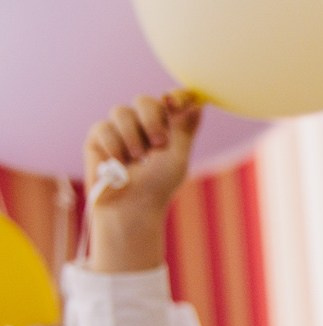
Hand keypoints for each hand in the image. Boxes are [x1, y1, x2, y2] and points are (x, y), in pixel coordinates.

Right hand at [84, 94, 199, 272]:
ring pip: (121, 111)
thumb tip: (198, 104)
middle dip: (151, 119)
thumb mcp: (176, 157)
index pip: (168, 103)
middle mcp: (142, 126)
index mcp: (165, 130)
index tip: (174, 102)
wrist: (130, 205)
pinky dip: (113, 145)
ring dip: (132, 136)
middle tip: (158, 143)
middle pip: (144, 100)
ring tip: (136, 159)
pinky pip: (103, 126)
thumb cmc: (157, 186)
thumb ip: (183, 129)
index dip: (173, 97)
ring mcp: (119, 130)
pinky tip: (118, 162)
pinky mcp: (98, 137)